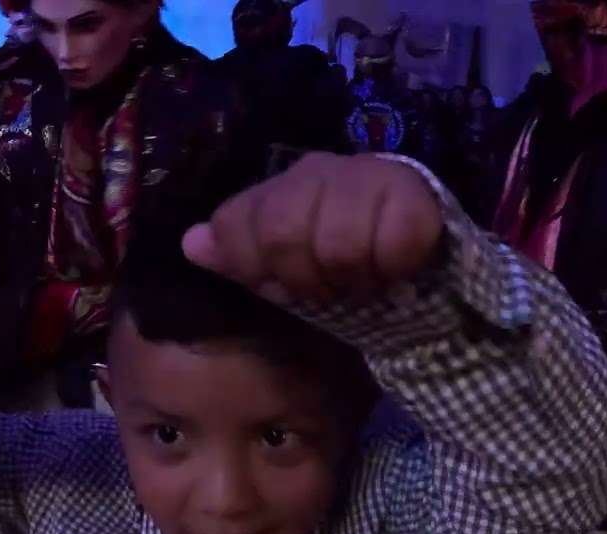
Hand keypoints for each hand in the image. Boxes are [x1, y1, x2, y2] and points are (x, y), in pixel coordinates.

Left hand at [183, 153, 442, 302]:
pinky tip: (398, 270)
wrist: (414, 260)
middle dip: (307, 280)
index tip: (282, 286)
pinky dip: (394, 268)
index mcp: (276, 188)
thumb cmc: (340, 266)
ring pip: (337, 245)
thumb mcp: (280, 268)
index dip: (255, 269)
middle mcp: (315, 170)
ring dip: (353, 279)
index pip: (234, 224)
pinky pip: (394, 242)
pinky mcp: (414, 192)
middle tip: (333, 290)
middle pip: (282, 234)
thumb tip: (191, 243)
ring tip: (366, 282)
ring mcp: (365, 174)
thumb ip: (236, 253)